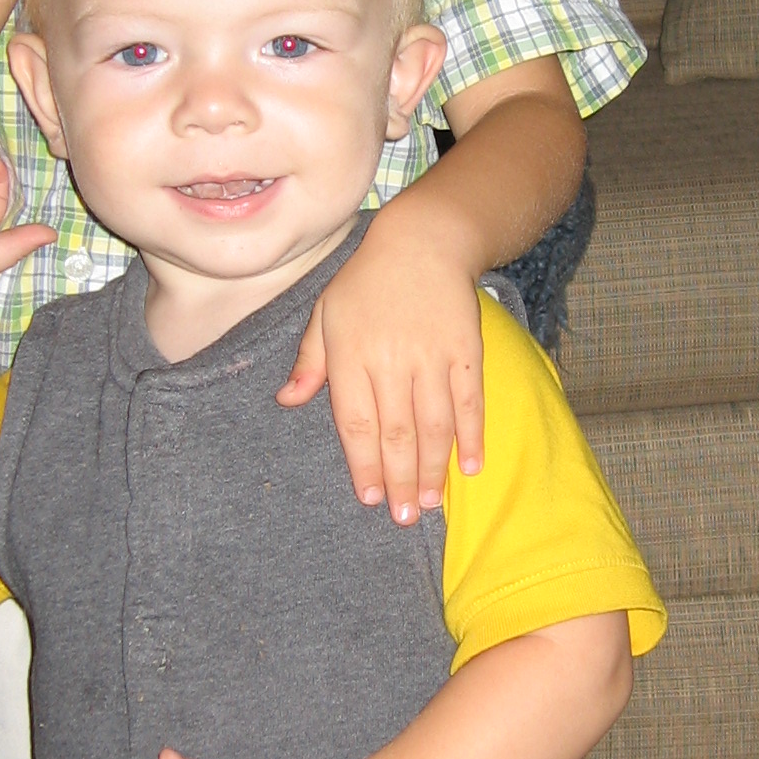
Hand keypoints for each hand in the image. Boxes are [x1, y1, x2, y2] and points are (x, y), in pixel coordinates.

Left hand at [279, 217, 483, 523]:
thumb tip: (287, 401)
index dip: (363, 464)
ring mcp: (431, 355)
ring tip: (429, 502)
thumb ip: (309, 361)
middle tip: (403, 517)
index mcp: (351, 353)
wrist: (424, 241)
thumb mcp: (325, 313)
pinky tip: (470, 467)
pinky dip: (471, 436)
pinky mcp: (466, 349)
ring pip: (433, 424)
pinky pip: (469, 401)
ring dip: (432, 468)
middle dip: (398, 480)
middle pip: (396, 432)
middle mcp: (391, 358)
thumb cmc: (366, 281)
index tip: (368, 498)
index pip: (356, 422)